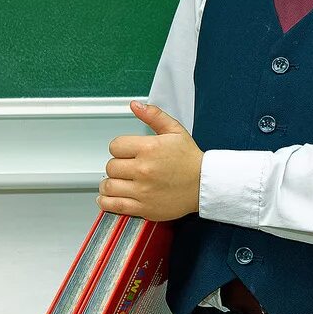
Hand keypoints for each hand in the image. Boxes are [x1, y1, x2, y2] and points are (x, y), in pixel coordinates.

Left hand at [97, 100, 202, 220]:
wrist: (204, 184)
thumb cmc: (190, 159)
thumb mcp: (175, 130)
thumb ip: (154, 116)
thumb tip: (135, 105)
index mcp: (149, 148)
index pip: (115, 146)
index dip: (120, 148)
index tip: (127, 153)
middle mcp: (144, 169)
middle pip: (111, 166)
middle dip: (118, 166)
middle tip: (128, 168)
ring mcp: (142, 190)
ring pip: (109, 186)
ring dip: (111, 184)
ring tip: (120, 182)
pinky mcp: (143, 207)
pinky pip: (113, 205)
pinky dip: (107, 201)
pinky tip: (111, 197)